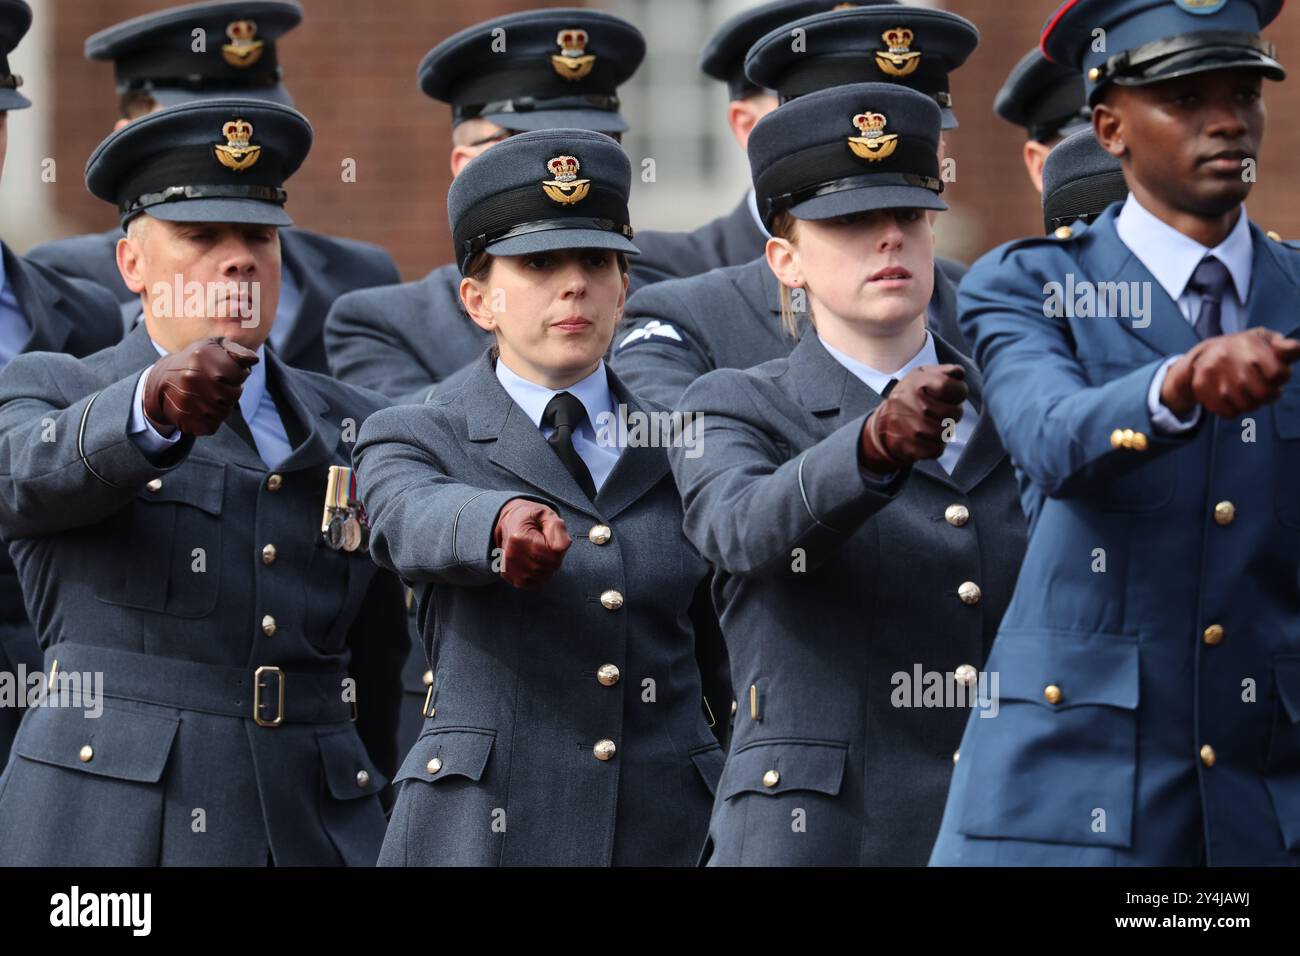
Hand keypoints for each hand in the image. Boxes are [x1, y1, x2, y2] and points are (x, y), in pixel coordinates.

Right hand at [143, 337, 258, 436]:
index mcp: (202, 357)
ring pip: (223, 412)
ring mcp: (187, 400)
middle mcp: (193, 378)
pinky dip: (211, 420)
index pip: (240, 374)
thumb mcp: (214, 347)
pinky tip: (202, 408)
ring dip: (222, 406)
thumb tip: (253, 360)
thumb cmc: (196, 361)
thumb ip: (237, 351)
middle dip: (231, 391)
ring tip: (209, 396)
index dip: (238, 374)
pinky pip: (211, 426)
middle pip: (234, 395)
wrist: (162, 380)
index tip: (227, 372)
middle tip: (218, 386)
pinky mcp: (183, 418)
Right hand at [492, 498, 571, 589]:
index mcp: (520, 538)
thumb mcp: (546, 515)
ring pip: (542, 578)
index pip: (553, 554)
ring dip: (547, 568)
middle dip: (554, 559)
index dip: (559, 549)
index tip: (552, 540)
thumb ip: (558, 527)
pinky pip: (532, 584)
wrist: (509, 521)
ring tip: (540, 554)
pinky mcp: (508, 576)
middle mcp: (512, 555)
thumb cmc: (530, 518)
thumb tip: (564, 546)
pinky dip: (538, 576)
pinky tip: (534, 563)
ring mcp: (509, 567)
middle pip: (548, 567)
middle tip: (547, 547)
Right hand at [859, 364, 967, 472]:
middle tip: (942, 411)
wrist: (882, 424)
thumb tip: (959, 374)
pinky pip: (938, 449)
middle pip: (954, 412)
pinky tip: (928, 438)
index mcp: (917, 383)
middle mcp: (914, 405)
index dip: (958, 391)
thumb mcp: (921, 376)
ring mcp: (912, 428)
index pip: (950, 387)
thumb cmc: (908, 397)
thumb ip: (944, 372)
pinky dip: (936, 445)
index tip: (953, 393)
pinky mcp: (911, 448)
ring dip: (944, 430)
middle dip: (953, 412)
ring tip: (934, 424)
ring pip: (947, 432)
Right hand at [1160, 328, 1299, 418]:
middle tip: (1266, 390)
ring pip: (1247, 406)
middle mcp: (1229, 359)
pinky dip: (1235, 409)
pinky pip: (1229, 413)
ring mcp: (1214, 376)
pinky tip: (1233, 398)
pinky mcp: (1201, 389)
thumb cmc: (1243, 349)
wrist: (1203, 355)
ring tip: (1248, 393)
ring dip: (1252, 403)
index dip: (1282, 378)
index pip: (1278, 374)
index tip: (1276, 374)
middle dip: (1269, 395)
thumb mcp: (1263, 340)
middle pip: (1264, 394)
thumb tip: (1294, 350)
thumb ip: (1282, 346)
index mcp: (1248, 344)